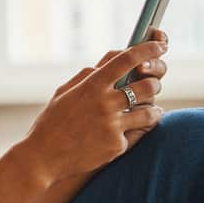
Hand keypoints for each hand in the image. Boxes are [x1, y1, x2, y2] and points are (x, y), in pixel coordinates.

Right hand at [23, 29, 169, 184]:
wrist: (44, 158)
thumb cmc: (53, 122)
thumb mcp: (65, 92)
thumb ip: (88, 76)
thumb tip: (111, 62)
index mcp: (91, 85)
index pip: (126, 59)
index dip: (148, 49)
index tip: (160, 45)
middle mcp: (104, 103)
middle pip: (146, 85)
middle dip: (155, 83)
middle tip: (153, 84)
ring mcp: (112, 125)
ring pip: (149, 110)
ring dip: (153, 108)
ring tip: (151, 109)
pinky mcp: (116, 145)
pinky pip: (137, 133)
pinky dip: (136, 130)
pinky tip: (132, 130)